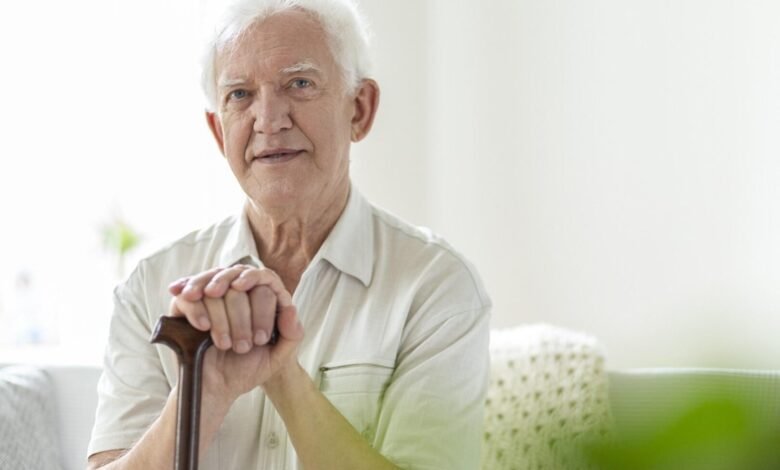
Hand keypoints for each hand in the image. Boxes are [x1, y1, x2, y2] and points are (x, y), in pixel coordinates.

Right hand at [167, 266, 303, 400]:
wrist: (217, 388)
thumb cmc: (247, 369)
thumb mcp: (277, 357)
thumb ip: (292, 334)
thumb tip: (290, 307)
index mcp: (260, 298)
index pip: (265, 281)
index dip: (262, 306)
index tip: (259, 334)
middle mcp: (236, 292)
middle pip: (239, 283)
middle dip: (242, 319)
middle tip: (242, 348)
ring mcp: (210, 297)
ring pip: (215, 288)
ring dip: (222, 320)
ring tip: (224, 345)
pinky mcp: (186, 306)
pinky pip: (189, 297)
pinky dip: (197, 310)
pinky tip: (203, 327)